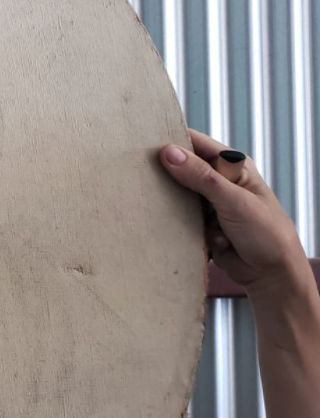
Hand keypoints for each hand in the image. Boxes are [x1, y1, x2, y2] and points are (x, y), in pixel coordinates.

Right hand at [159, 129, 306, 294]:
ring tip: (182, 215)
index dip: (173, 143)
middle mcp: (219, 182)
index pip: (197, 145)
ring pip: (177, 197)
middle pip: (183, 170)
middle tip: (148, 181)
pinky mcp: (200, 224)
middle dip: (168, 177)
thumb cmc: (267, 233)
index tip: (146, 147)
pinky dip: (185, 227)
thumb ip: (201, 176)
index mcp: (232, 166)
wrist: (270, 275)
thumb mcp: (234, 200)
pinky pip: (179, 219)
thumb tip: (169, 153)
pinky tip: (203, 237)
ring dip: (178, 207)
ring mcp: (208, 204)